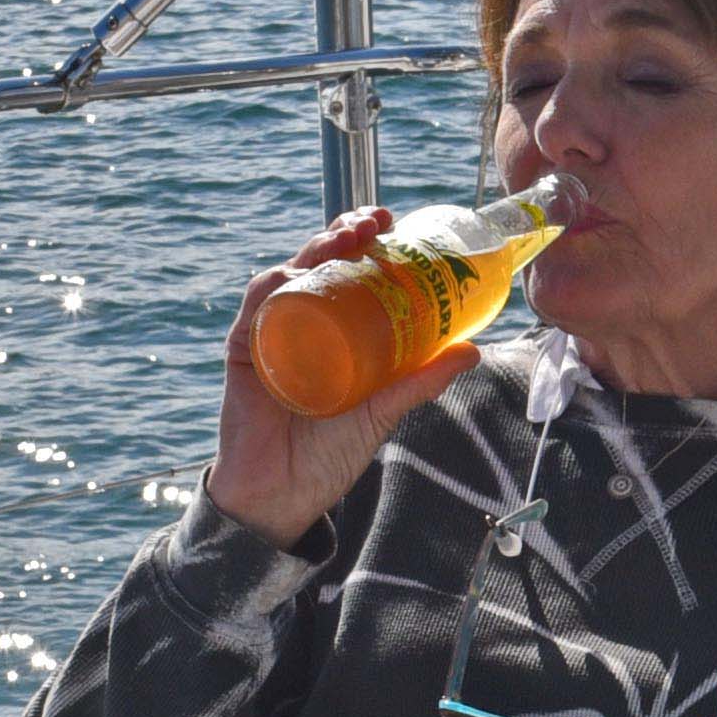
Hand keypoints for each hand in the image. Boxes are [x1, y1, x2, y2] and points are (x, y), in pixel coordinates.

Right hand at [208, 208, 478, 549]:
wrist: (282, 495)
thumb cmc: (327, 454)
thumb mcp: (383, 411)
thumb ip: (421, 381)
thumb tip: (472, 350)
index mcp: (331, 331)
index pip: (344, 272)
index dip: (364, 240)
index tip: (392, 221)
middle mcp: (299, 324)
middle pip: (316, 264)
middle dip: (343, 232)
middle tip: (374, 221)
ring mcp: (269, 335)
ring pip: (288, 275)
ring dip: (314, 249)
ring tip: (346, 240)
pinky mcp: (243, 351)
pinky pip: (256, 308)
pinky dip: (276, 286)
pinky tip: (297, 274)